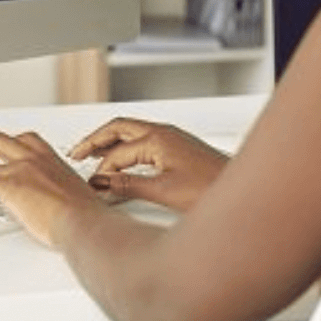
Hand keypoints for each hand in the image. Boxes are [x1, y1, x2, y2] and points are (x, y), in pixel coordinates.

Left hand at [0, 130, 103, 247]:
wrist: (83, 223)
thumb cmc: (84, 215)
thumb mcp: (72, 194)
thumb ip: (57, 191)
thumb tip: (51, 201)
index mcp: (51, 158)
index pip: (26, 141)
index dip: (11, 151)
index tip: (6, 160)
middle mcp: (34, 158)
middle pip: (2, 139)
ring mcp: (20, 170)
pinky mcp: (8, 187)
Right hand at [69, 118, 227, 212]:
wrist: (244, 192)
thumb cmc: (212, 189)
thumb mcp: (164, 191)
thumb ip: (128, 186)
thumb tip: (101, 183)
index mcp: (157, 139)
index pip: (117, 152)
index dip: (100, 170)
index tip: (90, 185)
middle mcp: (164, 133)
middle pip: (119, 128)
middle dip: (95, 140)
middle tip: (76, 152)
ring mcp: (173, 138)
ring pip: (132, 133)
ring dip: (111, 143)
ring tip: (93, 155)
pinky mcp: (180, 148)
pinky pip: (144, 141)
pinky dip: (127, 149)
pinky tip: (124, 163)